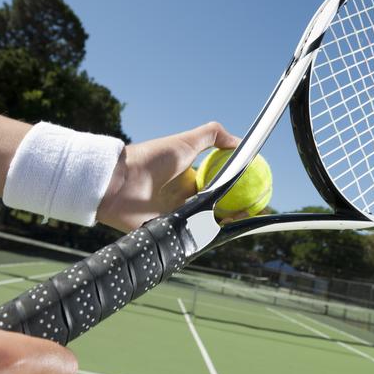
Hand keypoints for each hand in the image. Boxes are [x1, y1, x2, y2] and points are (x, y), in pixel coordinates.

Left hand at [97, 122, 239, 231]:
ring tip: (238, 219)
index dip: (238, 193)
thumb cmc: (150, 159)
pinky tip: (219, 230)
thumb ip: (212, 135)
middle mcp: (184, 200)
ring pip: (207, 226)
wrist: (118, 182)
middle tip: (252, 210)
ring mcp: (176, 218)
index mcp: (189, 181)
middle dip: (236, 212)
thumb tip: (239, 141)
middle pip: (217, 210)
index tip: (254, 192)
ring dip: (223, 224)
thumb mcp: (184, 141)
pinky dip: (205, 236)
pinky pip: (190, 239)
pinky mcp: (166, 234)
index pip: (220, 189)